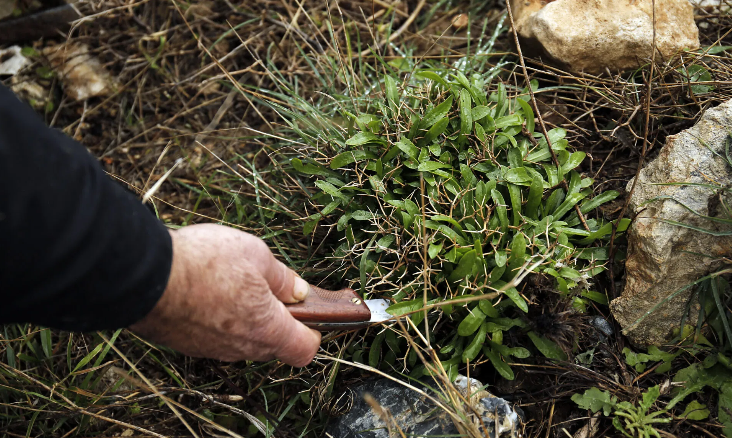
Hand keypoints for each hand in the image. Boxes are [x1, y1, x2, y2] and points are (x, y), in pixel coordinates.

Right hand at [129, 224, 320, 365]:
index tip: (311, 310)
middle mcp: (242, 348)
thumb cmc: (205, 263)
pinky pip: (215, 335)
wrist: (144, 276)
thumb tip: (297, 291)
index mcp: (268, 330)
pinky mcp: (187, 344)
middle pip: (273, 342)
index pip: (305, 349)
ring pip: (242, 338)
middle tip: (268, 285)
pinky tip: (207, 289)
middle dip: (277, 317)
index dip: (314, 331)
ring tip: (232, 280)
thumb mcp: (257, 255)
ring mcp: (212, 349)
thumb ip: (282, 278)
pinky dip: (219, 317)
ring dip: (245, 316)